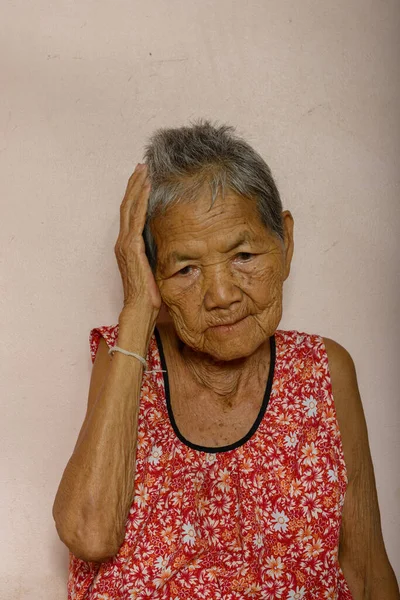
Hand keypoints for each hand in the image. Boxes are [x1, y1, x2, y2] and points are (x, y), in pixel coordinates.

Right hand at [114, 164, 161, 314]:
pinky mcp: (131, 248)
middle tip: (143, 166)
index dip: (136, 194)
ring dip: (137, 187)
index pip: (131, 213)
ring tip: (145, 170)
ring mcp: (125, 244)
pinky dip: (140, 201)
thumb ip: (157, 253)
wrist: (139, 310)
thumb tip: (173, 244)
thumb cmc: (148, 295)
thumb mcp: (154, 269)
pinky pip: (136, 218)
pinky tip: (147, 188)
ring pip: (130, 207)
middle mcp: (123, 242)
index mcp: (128, 246)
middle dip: (135, 184)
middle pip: (127, 205)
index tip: (144, 178)